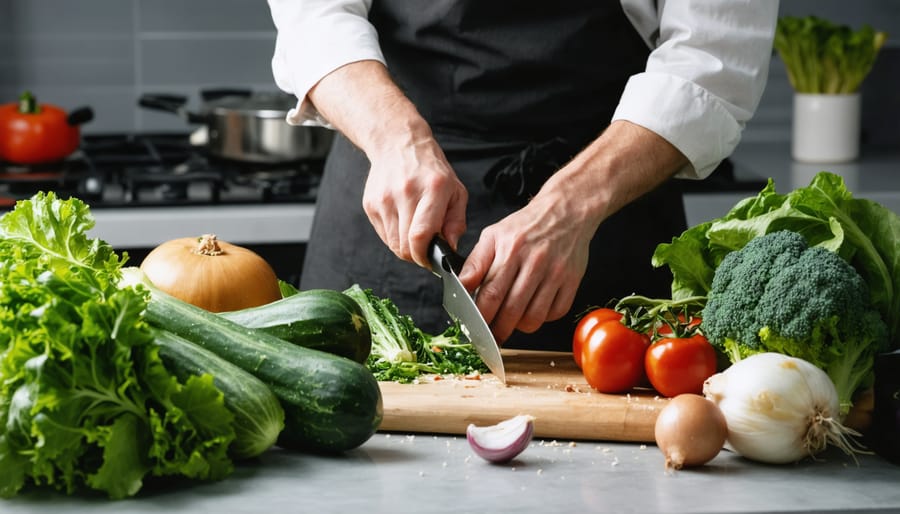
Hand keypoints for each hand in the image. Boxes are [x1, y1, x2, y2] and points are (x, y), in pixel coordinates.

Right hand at [363, 135, 467, 267]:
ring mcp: (385, 199)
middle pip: (406, 245)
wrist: (399, 144)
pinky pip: (383, 235)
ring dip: (406, 248)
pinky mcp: (370, 204)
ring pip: (393, 244)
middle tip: (426, 251)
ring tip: (415, 235)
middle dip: (417, 256)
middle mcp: (406, 193)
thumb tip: (449, 248)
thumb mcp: (456, 191)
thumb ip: (456, 222)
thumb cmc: (432, 170)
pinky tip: (403, 223)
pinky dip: (395, 237)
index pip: (421, 235)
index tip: (432, 260)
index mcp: (433, 189)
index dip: (425, 256)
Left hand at [458, 187, 594, 342]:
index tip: (473, 328)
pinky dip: (543, 319)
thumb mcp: (492, 236)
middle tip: (490, 335)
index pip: (490, 294)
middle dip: (497, 330)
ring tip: (512, 322)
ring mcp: (556, 273)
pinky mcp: (573, 280)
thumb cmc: (525, 226)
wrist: (565, 211)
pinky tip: (533, 310)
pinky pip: (556, 313)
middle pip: (511, 310)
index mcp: (510, 250)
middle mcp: (534, 262)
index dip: (480, 317)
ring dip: (519, 327)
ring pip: (534, 317)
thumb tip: (460, 286)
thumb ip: (475, 263)